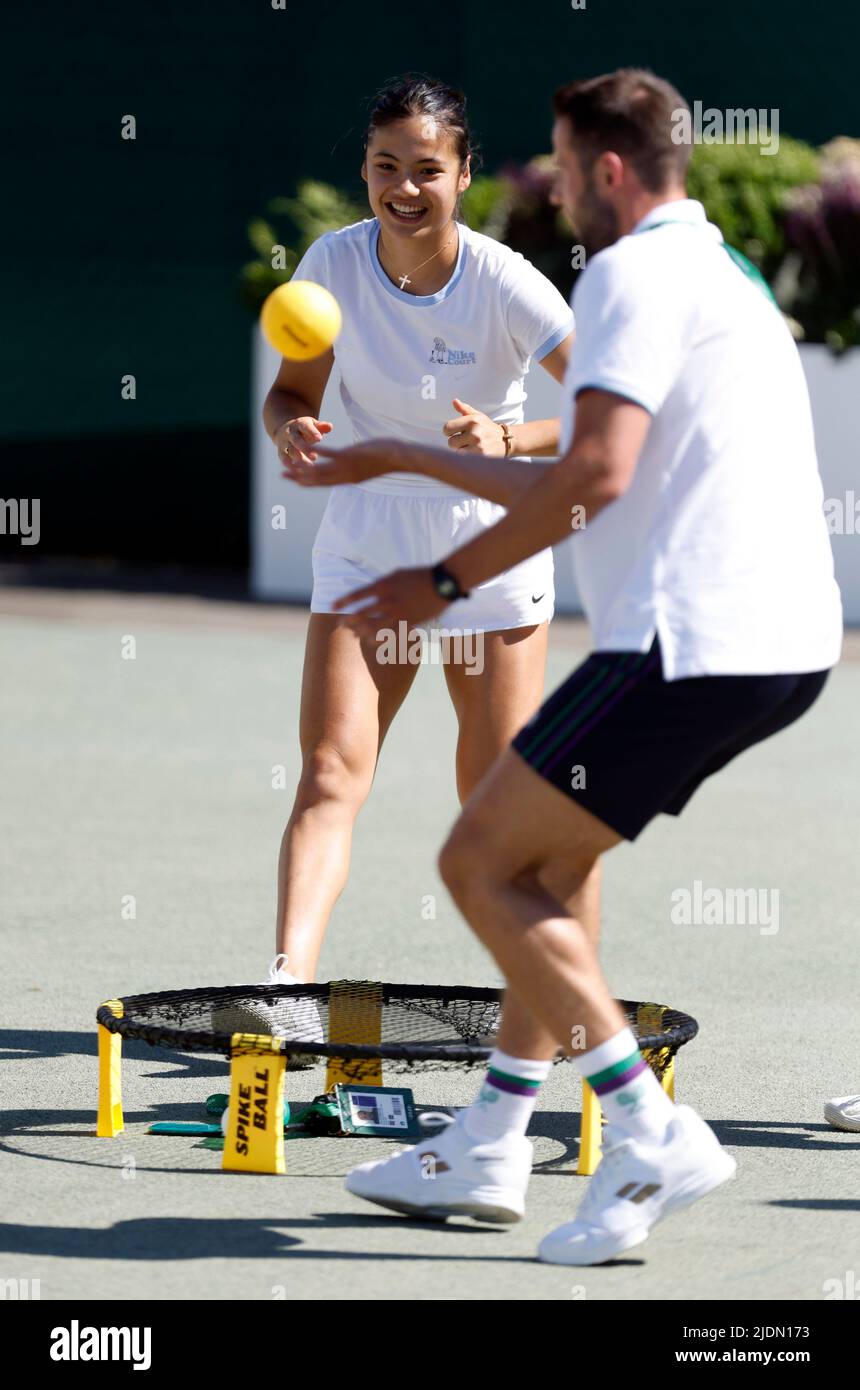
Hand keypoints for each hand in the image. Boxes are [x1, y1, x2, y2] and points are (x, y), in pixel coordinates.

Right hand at [274, 417, 332, 466]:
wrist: (285, 432)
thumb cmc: (306, 429)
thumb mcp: (313, 425)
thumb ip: (321, 427)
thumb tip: (330, 426)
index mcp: (300, 424)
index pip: (305, 427)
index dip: (312, 432)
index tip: (319, 439)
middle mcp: (290, 433)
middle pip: (296, 440)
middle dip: (304, 448)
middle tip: (314, 456)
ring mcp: (284, 443)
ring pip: (290, 452)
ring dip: (299, 460)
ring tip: (310, 466)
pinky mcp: (281, 453)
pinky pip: (285, 460)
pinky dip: (292, 467)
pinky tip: (302, 473)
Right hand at [282, 438, 406, 486]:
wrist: (399, 458)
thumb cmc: (386, 460)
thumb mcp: (366, 468)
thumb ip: (354, 470)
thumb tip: (351, 468)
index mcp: (348, 480)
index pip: (323, 483)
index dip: (307, 483)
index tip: (294, 481)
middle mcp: (345, 476)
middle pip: (317, 480)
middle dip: (299, 477)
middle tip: (282, 475)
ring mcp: (347, 467)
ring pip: (320, 469)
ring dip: (303, 466)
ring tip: (289, 462)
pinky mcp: (351, 456)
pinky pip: (330, 455)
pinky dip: (319, 451)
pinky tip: (308, 447)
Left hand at [332, 567, 447, 637]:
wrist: (442, 583)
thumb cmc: (419, 575)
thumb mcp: (397, 574)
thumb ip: (382, 584)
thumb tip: (370, 592)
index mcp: (384, 585)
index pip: (357, 594)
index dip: (343, 601)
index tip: (332, 606)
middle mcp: (388, 600)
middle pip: (363, 613)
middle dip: (350, 620)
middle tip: (340, 624)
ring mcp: (398, 613)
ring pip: (375, 626)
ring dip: (362, 631)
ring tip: (355, 635)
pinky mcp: (408, 622)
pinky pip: (391, 633)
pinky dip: (380, 637)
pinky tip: (372, 641)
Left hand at [443, 398, 506, 455]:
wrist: (506, 440)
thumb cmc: (488, 428)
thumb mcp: (478, 416)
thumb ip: (465, 409)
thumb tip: (454, 401)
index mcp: (472, 420)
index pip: (447, 428)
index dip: (449, 431)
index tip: (454, 432)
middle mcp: (475, 432)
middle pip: (451, 442)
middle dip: (457, 442)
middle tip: (466, 440)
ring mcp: (479, 446)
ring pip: (458, 452)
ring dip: (462, 450)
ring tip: (472, 446)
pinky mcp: (482, 457)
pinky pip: (466, 459)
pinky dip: (469, 457)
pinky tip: (476, 452)